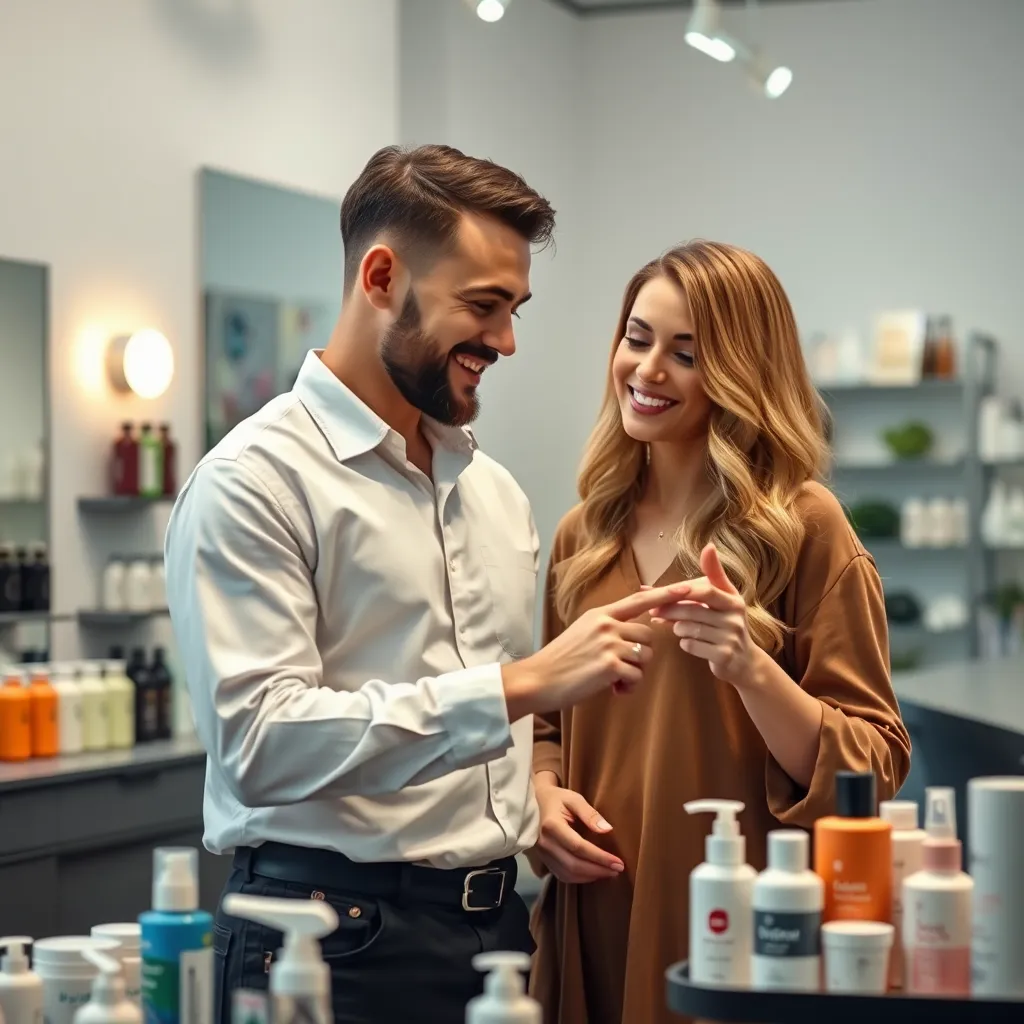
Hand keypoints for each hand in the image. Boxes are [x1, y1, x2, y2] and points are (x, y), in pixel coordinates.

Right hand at [503, 581, 689, 716]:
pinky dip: (629, 687)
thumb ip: (607, 628)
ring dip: (636, 673)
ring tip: (616, 681)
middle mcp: (606, 624)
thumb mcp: (583, 632)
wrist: (540, 678)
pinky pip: (637, 676)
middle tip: (622, 670)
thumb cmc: (562, 660)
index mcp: (601, 614)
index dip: (664, 594)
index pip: (638, 601)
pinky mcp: (609, 665)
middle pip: (648, 635)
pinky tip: (613, 690)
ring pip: (645, 656)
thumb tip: (633, 636)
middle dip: (642, 655)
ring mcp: (608, 644)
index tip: (685, 587)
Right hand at [533, 772, 623, 882]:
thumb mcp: (573, 798)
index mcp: (551, 825)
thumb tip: (607, 830)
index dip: (600, 857)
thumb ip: (590, 813)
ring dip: (590, 877)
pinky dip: (580, 878)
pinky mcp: (543, 860)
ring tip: (609, 873)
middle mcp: (545, 843)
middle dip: (598, 870)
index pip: (578, 847)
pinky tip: (593, 873)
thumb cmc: (556, 798)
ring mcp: (542, 854)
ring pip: (568, 874)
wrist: (533, 802)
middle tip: (618, 870)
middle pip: (573, 865)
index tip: (618, 862)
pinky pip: (562, 875)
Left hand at [651, 543, 756, 688]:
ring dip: (677, 628)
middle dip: (670, 610)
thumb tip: (708, 547)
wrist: (743, 661)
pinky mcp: (724, 655)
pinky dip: (684, 643)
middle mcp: (735, 616)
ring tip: (678, 627)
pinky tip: (689, 642)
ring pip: (688, 628)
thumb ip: (711, 575)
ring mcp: (731, 636)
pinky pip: (691, 645)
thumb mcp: (723, 599)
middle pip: (691, 609)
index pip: (706, 589)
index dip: (683, 588)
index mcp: (733, 599)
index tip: (663, 589)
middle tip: (654, 611)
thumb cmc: (724, 625)